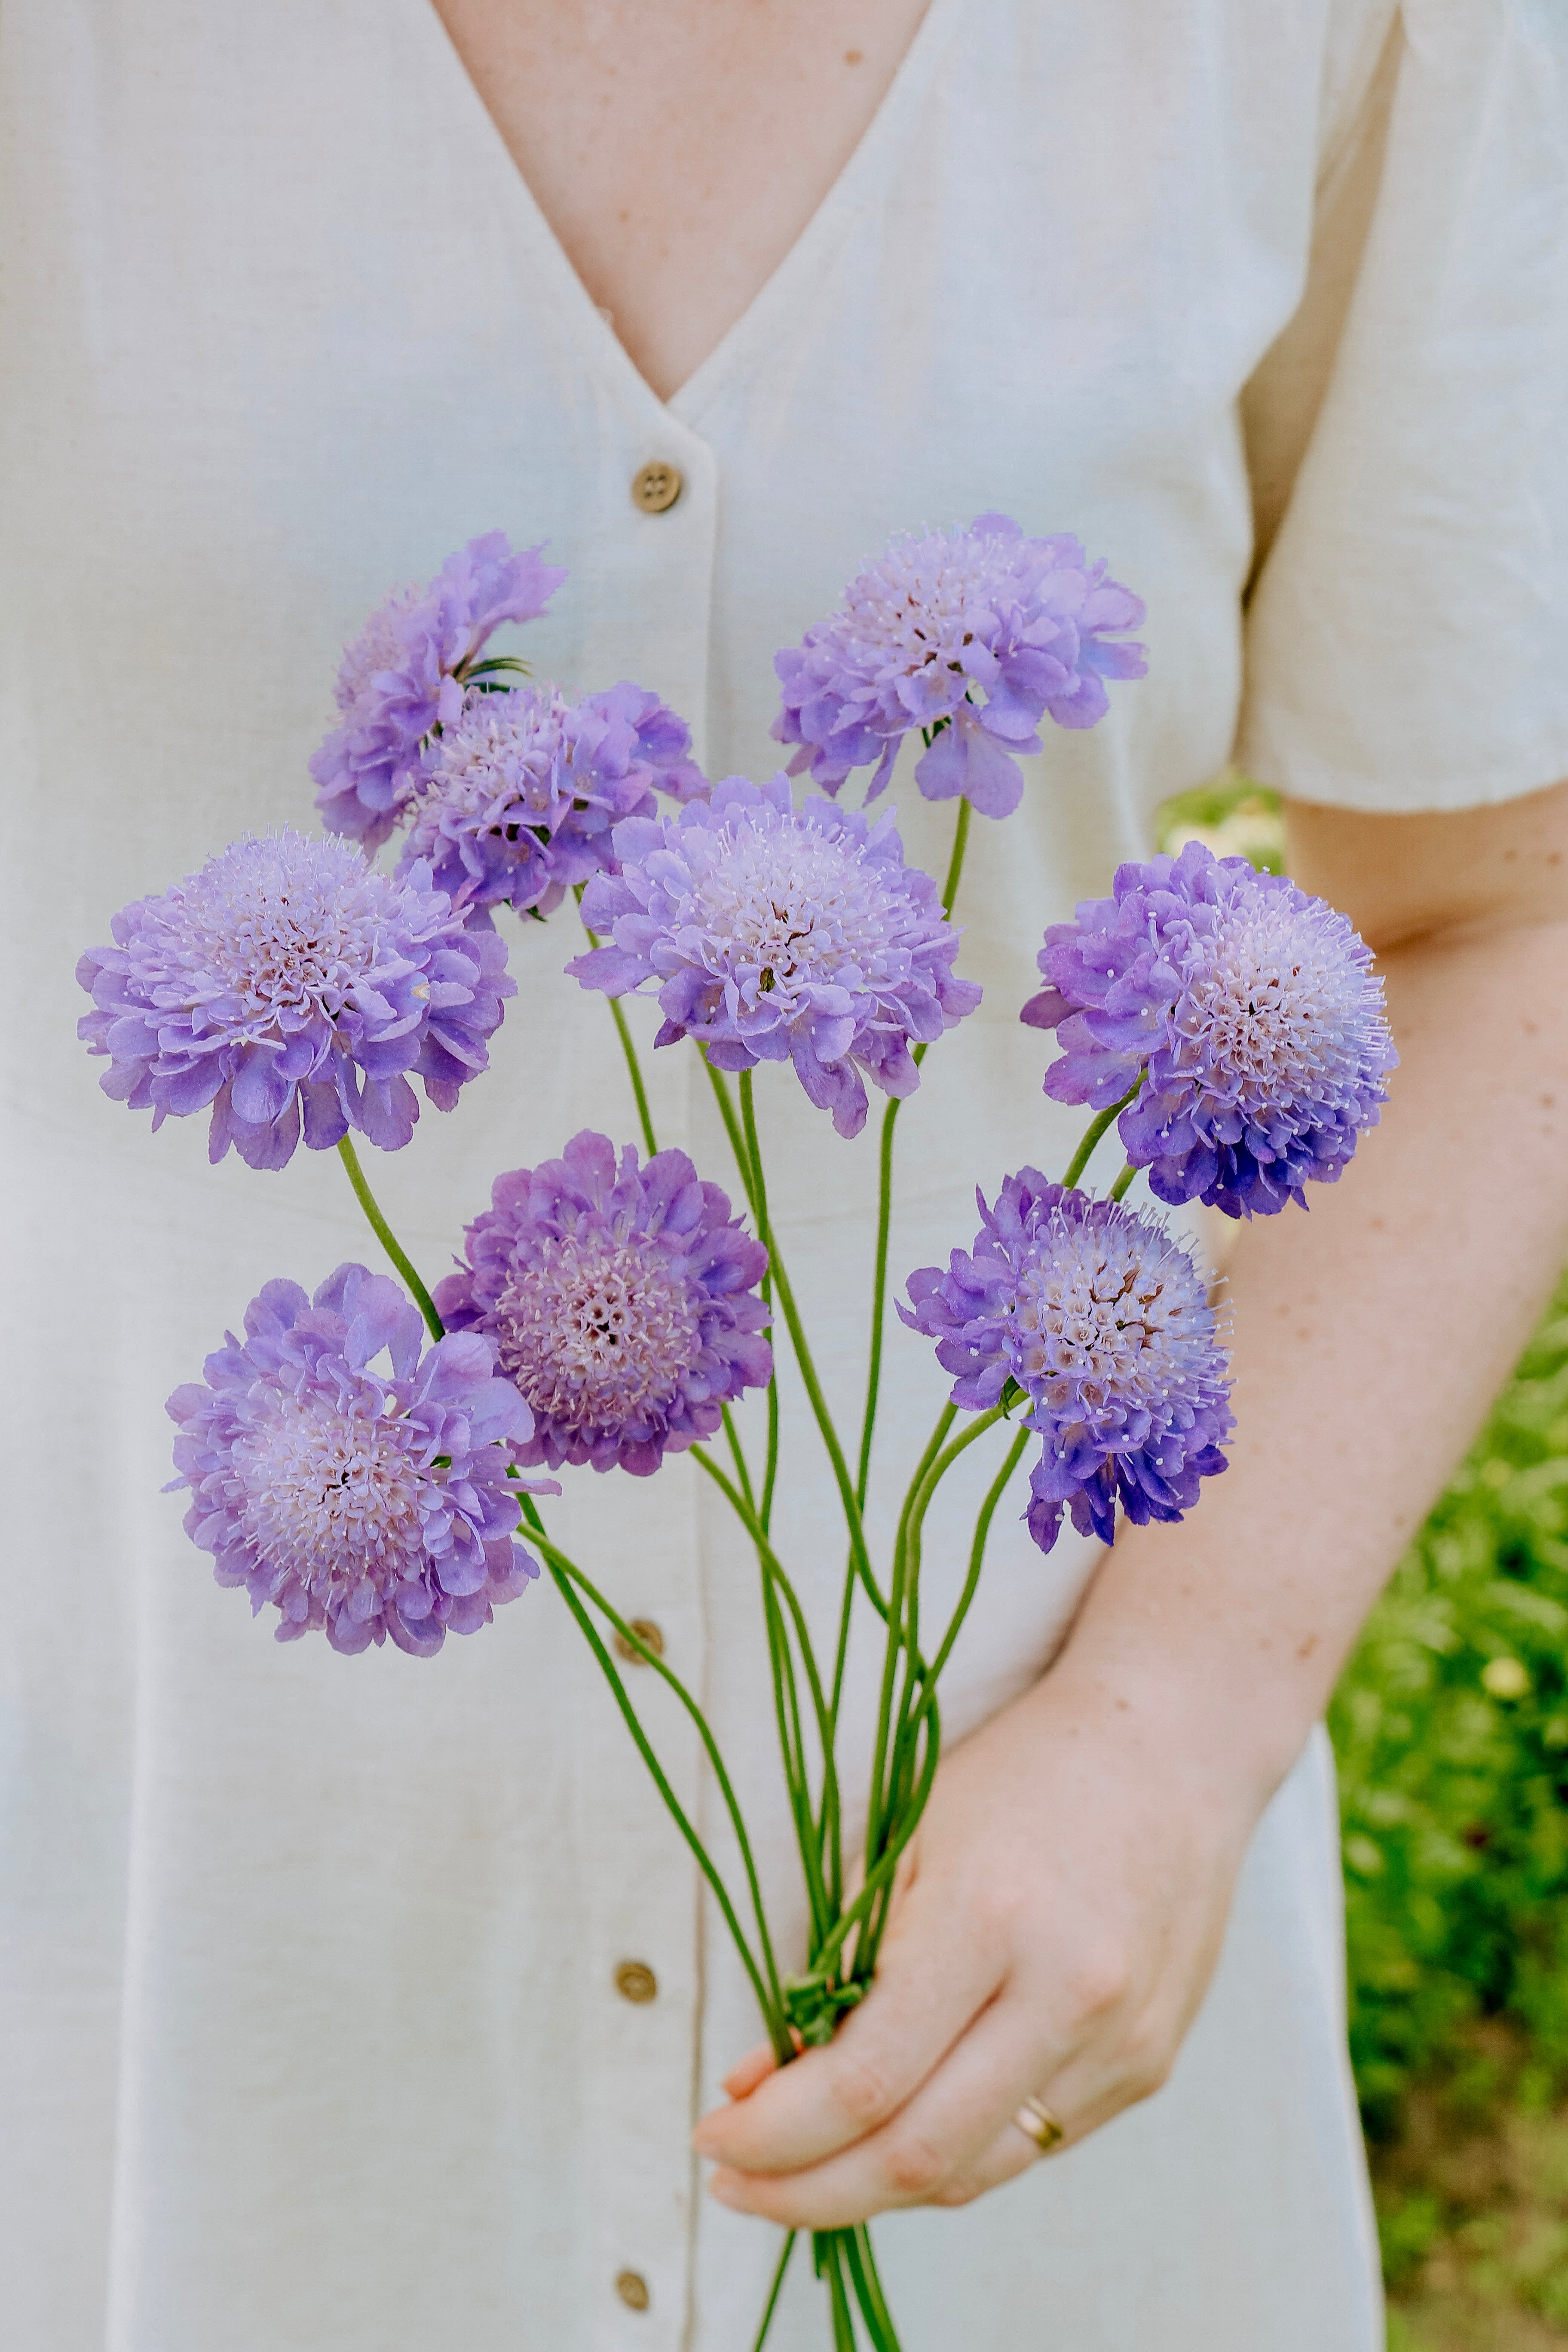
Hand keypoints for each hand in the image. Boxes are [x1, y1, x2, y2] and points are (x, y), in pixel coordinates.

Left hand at [691, 1656, 1266, 2223]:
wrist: (1173, 1748)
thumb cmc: (1024, 1775)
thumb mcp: (906, 1837)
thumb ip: (838, 1962)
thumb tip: (762, 2084)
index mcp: (991, 1919)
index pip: (865, 2081)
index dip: (774, 2132)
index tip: (712, 2136)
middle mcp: (1067, 1996)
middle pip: (918, 2158)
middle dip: (807, 2193)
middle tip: (736, 2183)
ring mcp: (1118, 2045)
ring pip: (973, 2173)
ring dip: (873, 2189)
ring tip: (804, 2166)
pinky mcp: (1146, 2068)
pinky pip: (1027, 2147)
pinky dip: (949, 2153)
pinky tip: (900, 2126)